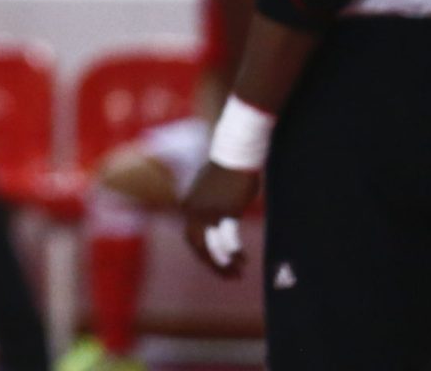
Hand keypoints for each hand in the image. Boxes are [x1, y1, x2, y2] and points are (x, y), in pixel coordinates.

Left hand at [181, 160, 260, 278]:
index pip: (191, 240)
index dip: (204, 256)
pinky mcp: (226, 210)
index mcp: (188, 206)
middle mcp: (193, 211)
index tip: (218, 265)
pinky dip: (233, 252)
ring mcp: (209, 211)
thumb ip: (208, 206)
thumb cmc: (226, 170)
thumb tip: (216, 220)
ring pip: (212, 246)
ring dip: (224, 263)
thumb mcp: (209, 190)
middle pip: (198, 247)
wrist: (234, 153)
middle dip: (213, 265)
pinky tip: (242, 260)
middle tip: (229, 276)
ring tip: (238, 273)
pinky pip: (227, 237)